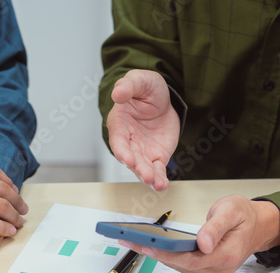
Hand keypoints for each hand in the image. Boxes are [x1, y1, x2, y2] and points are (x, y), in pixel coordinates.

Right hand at [105, 70, 180, 189]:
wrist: (162, 98)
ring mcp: (142, 151)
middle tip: (146, 175)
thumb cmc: (145, 88)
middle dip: (138, 168)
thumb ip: (128, 86)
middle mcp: (128, 141)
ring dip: (148, 177)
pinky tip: (162, 185)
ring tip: (157, 184)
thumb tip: (117, 93)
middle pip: (130, 158)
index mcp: (119, 124)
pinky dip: (159, 179)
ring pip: (143, 168)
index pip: (118, 141)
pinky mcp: (156, 156)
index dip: (122, 151)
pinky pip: (156, 170)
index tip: (127, 159)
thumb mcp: (139, 80)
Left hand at [118, 196, 279, 272]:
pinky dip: (167, 256)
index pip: (190, 260)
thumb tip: (202, 242)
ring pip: (178, 267)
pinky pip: (182, 267)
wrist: (255, 228)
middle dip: (153, 251)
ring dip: (157, 254)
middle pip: (180, 265)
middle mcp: (219, 271)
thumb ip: (216, 226)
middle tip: (128, 239)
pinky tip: (152, 246)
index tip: (145, 245)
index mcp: (227, 256)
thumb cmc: (243, 217)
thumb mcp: (232, 210)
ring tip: (134, 240)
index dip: (166, 254)